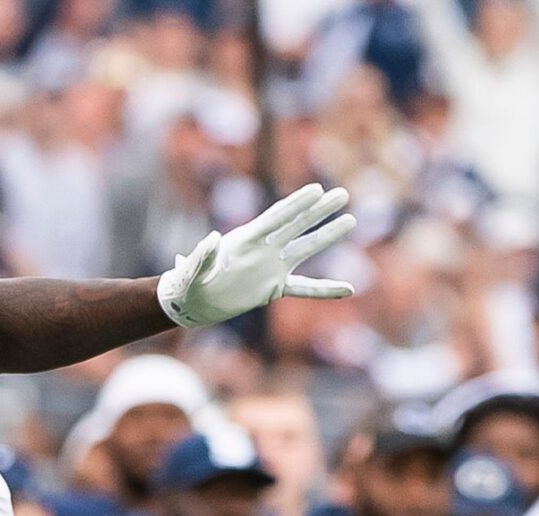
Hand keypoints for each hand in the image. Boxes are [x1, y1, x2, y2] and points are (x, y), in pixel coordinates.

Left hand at [157, 183, 356, 330]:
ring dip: (327, 236)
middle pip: (296, 225)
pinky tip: (347, 289)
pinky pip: (303, 288)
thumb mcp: (192, 272)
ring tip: (350, 220)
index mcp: (246, 240)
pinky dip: (324, 289)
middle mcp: (264, 249)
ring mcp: (271, 267)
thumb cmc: (188, 284)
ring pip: (305, 249)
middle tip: (342, 194)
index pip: (276, 218)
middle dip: (319, 211)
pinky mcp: (273, 289)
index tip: (316, 190)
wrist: (192, 303)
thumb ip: (201, 257)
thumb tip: (211, 239)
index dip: (296, 204)